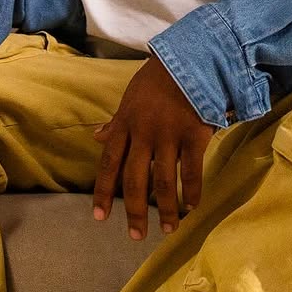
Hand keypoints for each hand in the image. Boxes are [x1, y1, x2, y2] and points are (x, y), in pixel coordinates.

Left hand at [92, 57, 214, 239]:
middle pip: (135, 180)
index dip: (103, 192)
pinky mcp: (194, 134)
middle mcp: (144, 132)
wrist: (192, 56)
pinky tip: (192, 207)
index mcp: (126, 123)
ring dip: (167, 209)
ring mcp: (170, 134)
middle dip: (135, 211)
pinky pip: (192, 170)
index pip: (109, 163)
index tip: (99, 218)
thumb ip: (117, 121)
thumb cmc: (160, 77)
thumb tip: (97, 136)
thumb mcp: (131, 96)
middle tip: (136, 235)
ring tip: (169, 229)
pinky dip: (192, 191)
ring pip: (164, 181)